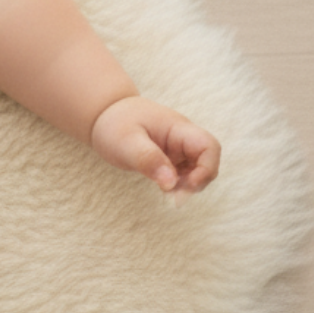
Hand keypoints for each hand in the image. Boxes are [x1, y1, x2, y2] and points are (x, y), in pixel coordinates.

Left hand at [89, 96, 220, 196]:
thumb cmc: (115, 123)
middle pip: (208, 161)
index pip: (208, 146)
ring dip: (188, 186)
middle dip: (197, 182)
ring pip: (197, 170)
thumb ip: (148, 159)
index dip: (207, 168)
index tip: (189, 185)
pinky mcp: (170, 159)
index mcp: (177, 129)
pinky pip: (183, 174)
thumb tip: (171, 183)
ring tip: (168, 195)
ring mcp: (178, 149)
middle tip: (175, 197)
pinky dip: (178, 185)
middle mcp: (183, 138)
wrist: (104, 115)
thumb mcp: (126, 142)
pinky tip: (164, 190)